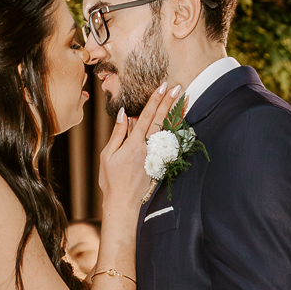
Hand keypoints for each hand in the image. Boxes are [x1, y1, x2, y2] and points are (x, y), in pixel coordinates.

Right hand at [98, 81, 181, 217]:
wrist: (123, 203)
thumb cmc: (111, 180)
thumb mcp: (107, 155)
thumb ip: (117, 133)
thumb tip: (123, 113)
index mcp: (134, 144)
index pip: (146, 116)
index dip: (155, 100)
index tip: (163, 86)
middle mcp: (148, 148)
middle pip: (160, 120)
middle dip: (169, 102)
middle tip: (178, 87)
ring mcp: (155, 156)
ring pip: (166, 130)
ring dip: (174, 114)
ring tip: (183, 100)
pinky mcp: (158, 163)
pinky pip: (165, 142)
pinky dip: (171, 130)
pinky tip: (176, 121)